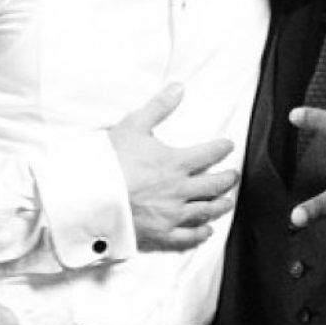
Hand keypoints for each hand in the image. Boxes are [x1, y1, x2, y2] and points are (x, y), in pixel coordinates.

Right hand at [110, 84, 238, 249]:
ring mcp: (172, 214)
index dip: (221, 148)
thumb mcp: (134, 125)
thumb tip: (179, 87)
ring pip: (205, 211)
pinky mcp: (161, 233)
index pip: (208, 154)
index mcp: (175, 163)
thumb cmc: (111, 160)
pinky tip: (207, 232)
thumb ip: (159, 106)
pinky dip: (200, 234)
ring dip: (220, 206)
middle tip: (234, 176)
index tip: (228, 145)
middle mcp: (180, 190)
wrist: (91, 196)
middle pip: (213, 185)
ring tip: (227, 202)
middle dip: (227, 179)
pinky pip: (187, 236)